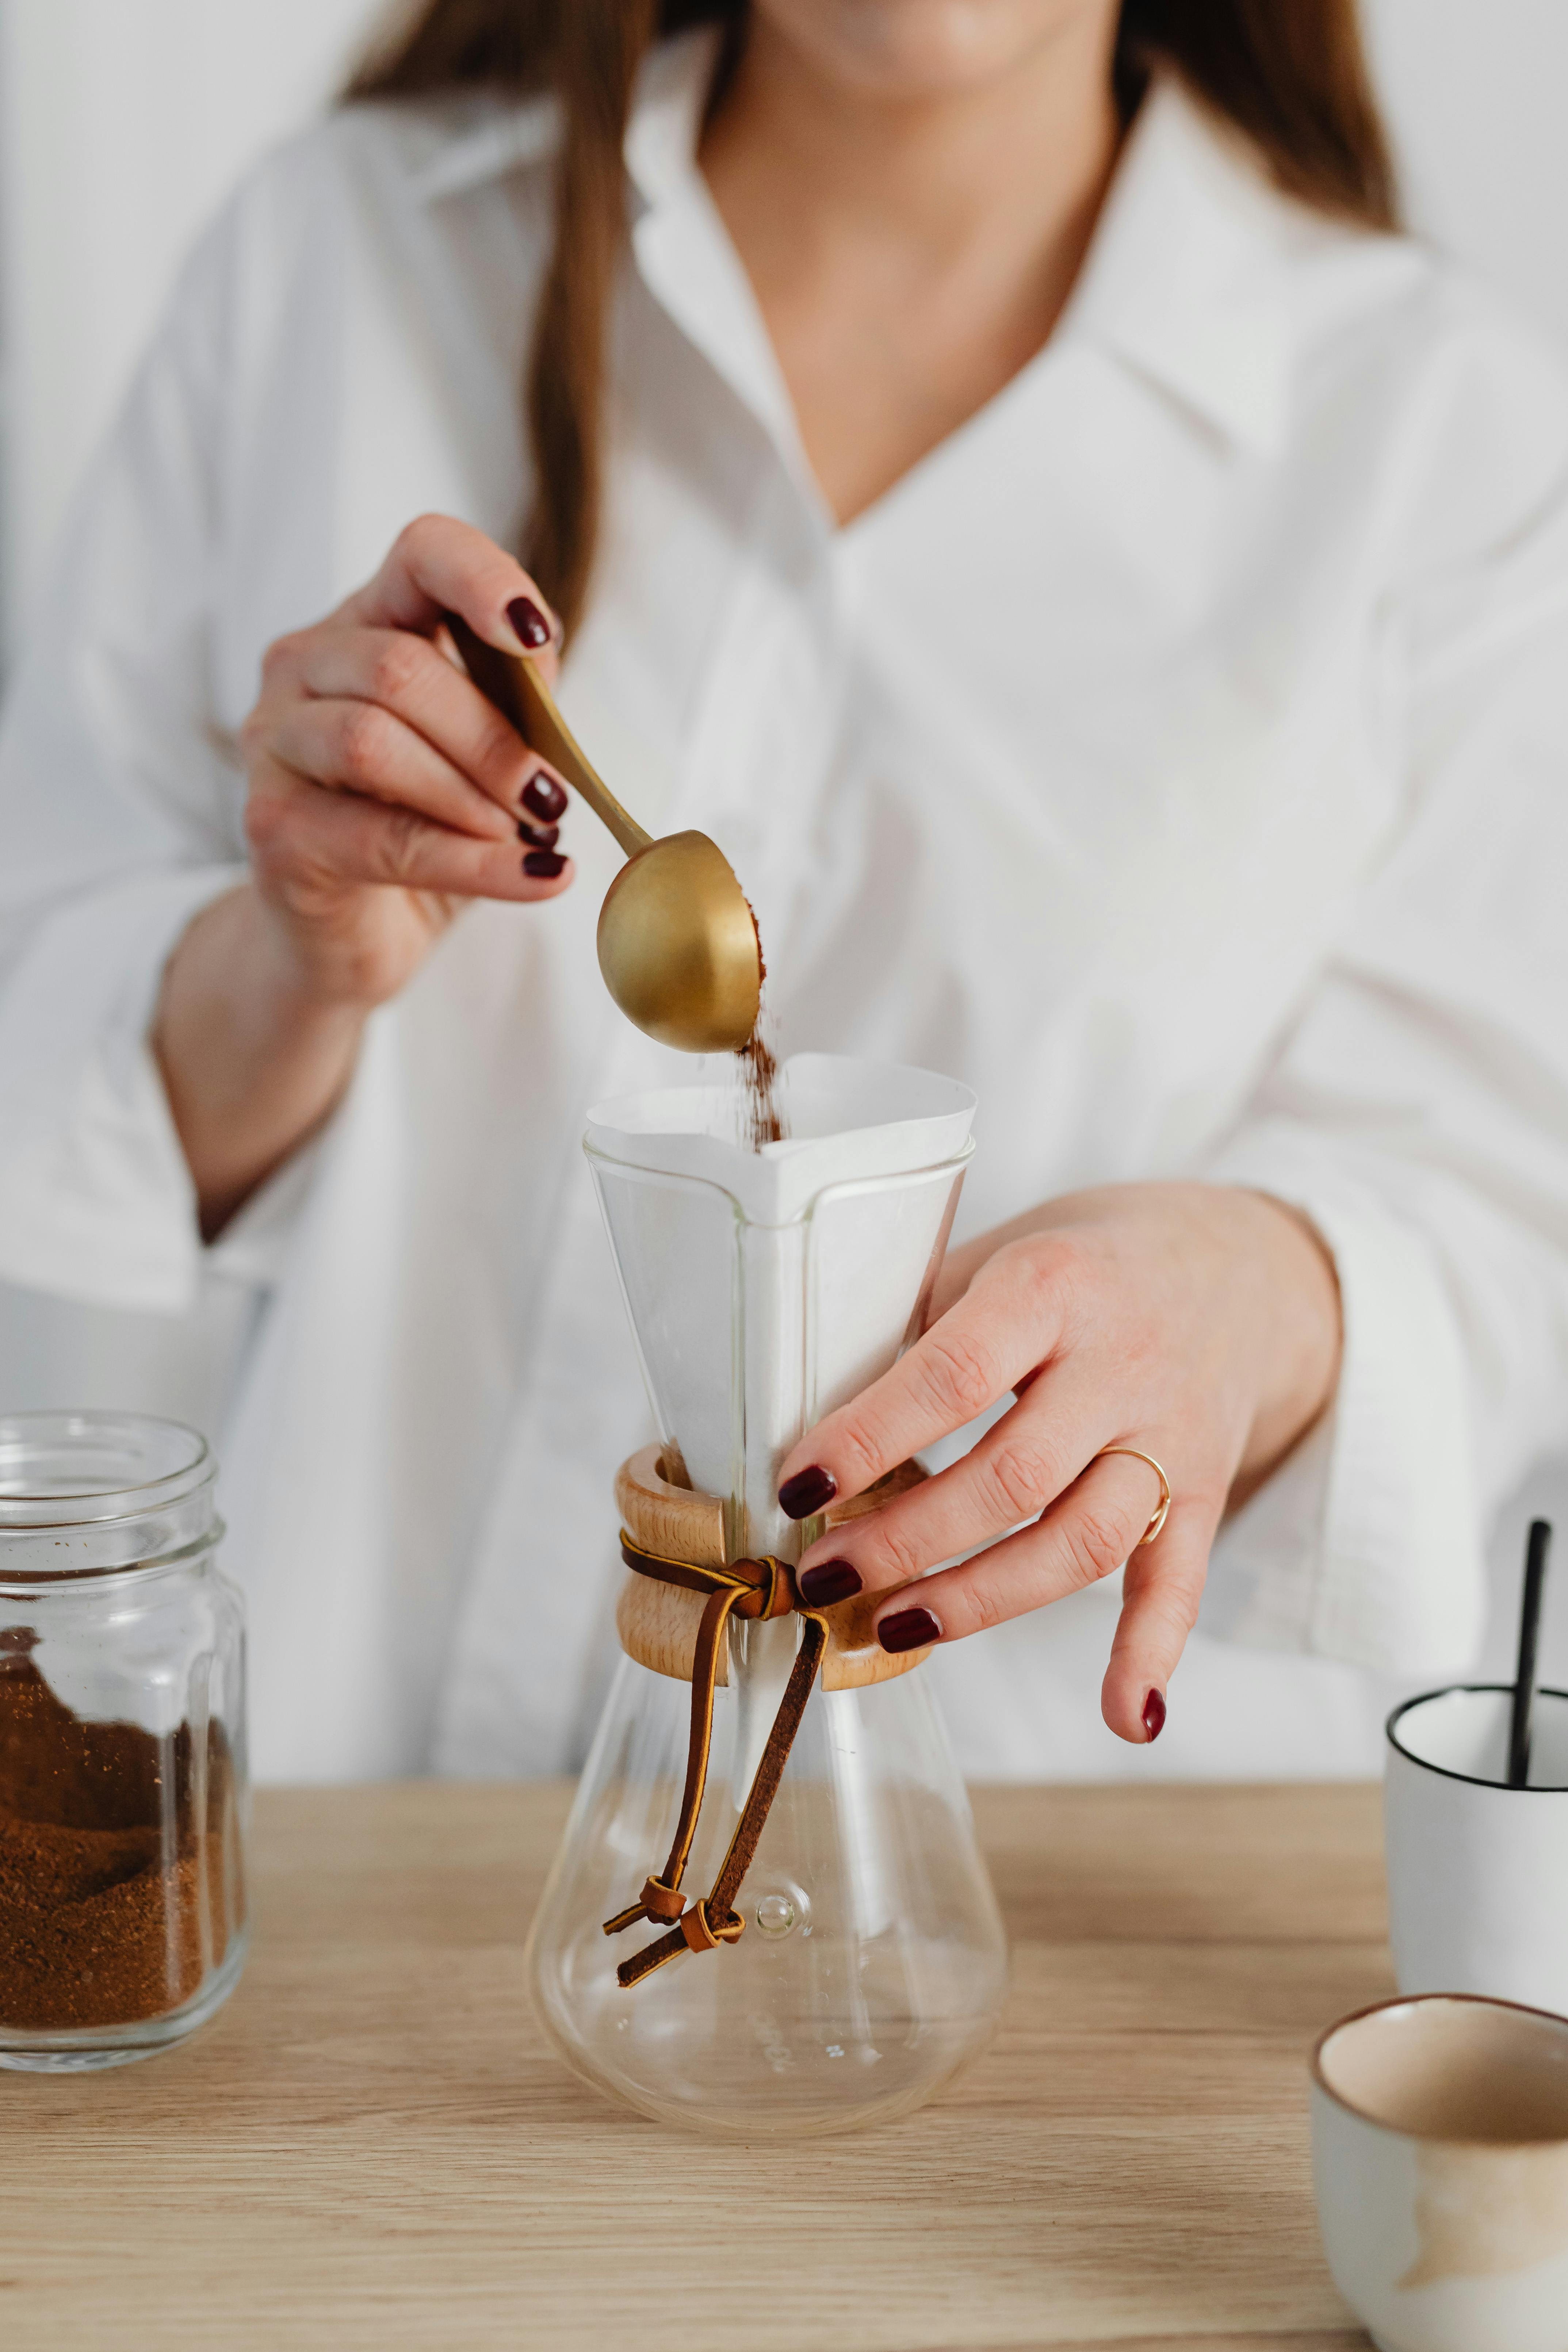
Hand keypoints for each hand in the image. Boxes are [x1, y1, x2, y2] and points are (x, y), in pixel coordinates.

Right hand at [241, 513, 573, 1008]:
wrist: (351, 933)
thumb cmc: (422, 825)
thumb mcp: (484, 753)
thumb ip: (517, 705)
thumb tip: (550, 693)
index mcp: (366, 622)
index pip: (420, 555)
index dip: (481, 578)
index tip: (535, 635)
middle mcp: (303, 665)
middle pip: (399, 669)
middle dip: (492, 738)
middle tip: (550, 798)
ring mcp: (272, 741)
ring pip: (373, 743)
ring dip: (472, 794)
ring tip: (530, 834)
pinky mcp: (271, 825)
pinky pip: (381, 835)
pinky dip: (474, 861)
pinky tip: (537, 877)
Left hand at [776, 1183, 1341, 1743]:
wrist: (1241, 1264)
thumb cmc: (1086, 1263)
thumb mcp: (999, 1255)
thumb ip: (922, 1324)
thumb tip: (811, 1411)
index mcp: (1053, 1285)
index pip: (953, 1375)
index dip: (868, 1438)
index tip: (796, 1487)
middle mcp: (1120, 1363)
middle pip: (1011, 1475)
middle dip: (906, 1538)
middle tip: (825, 1576)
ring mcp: (1171, 1435)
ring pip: (1083, 1541)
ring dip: (984, 1600)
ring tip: (895, 1626)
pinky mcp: (1206, 1491)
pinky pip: (1181, 1581)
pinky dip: (1153, 1654)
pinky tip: (1125, 1719)